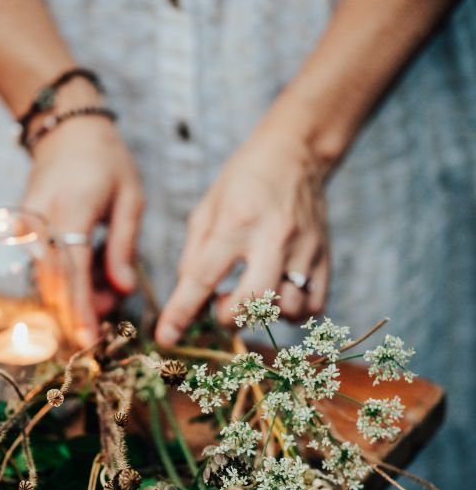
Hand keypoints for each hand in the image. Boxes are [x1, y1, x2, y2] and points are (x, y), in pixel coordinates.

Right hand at [25, 83, 143, 342]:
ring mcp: (27, 226)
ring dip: (75, 295)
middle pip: (52, 283)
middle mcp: (41, 220)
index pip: (72, 271)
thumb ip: (125, 247)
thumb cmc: (106, 161)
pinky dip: (65, 280)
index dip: (80, 309)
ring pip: (44, 281)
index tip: (89, 339)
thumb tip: (122, 290)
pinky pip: (41, 268)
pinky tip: (90, 272)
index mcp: (72, 210)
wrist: (66, 130)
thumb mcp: (130, 199)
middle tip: (110, 311)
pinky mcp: (22, 231)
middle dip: (80, 309)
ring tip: (106, 282)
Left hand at [156, 106, 330, 344]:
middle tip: (221, 303)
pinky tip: (278, 295)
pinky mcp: (325, 256)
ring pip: (286, 309)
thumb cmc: (243, 181)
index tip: (165, 336)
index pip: (202, 277)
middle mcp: (273, 237)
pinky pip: (313, 306)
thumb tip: (187, 301)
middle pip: (252, 300)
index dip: (180, 313)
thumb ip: (194, 256)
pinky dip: (293, 312)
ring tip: (253, 294)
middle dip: (228, 316)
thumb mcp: (207, 209)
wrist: (295, 152)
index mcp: (236, 221)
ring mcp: (304, 248)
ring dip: (263, 314)